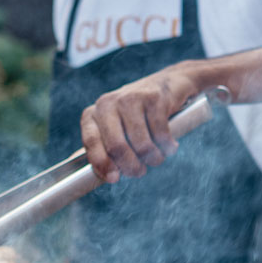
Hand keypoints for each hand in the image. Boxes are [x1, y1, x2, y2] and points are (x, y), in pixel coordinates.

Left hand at [79, 65, 199, 183]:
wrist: (170, 83)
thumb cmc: (137, 115)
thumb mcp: (115, 128)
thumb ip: (103, 149)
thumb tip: (96, 178)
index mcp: (93, 114)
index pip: (91, 142)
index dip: (102, 164)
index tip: (114, 179)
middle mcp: (108, 103)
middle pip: (117, 146)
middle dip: (132, 167)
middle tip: (140, 171)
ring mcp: (130, 98)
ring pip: (141, 145)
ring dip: (154, 158)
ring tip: (157, 156)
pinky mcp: (153, 98)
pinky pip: (161, 135)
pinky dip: (168, 146)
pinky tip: (170, 145)